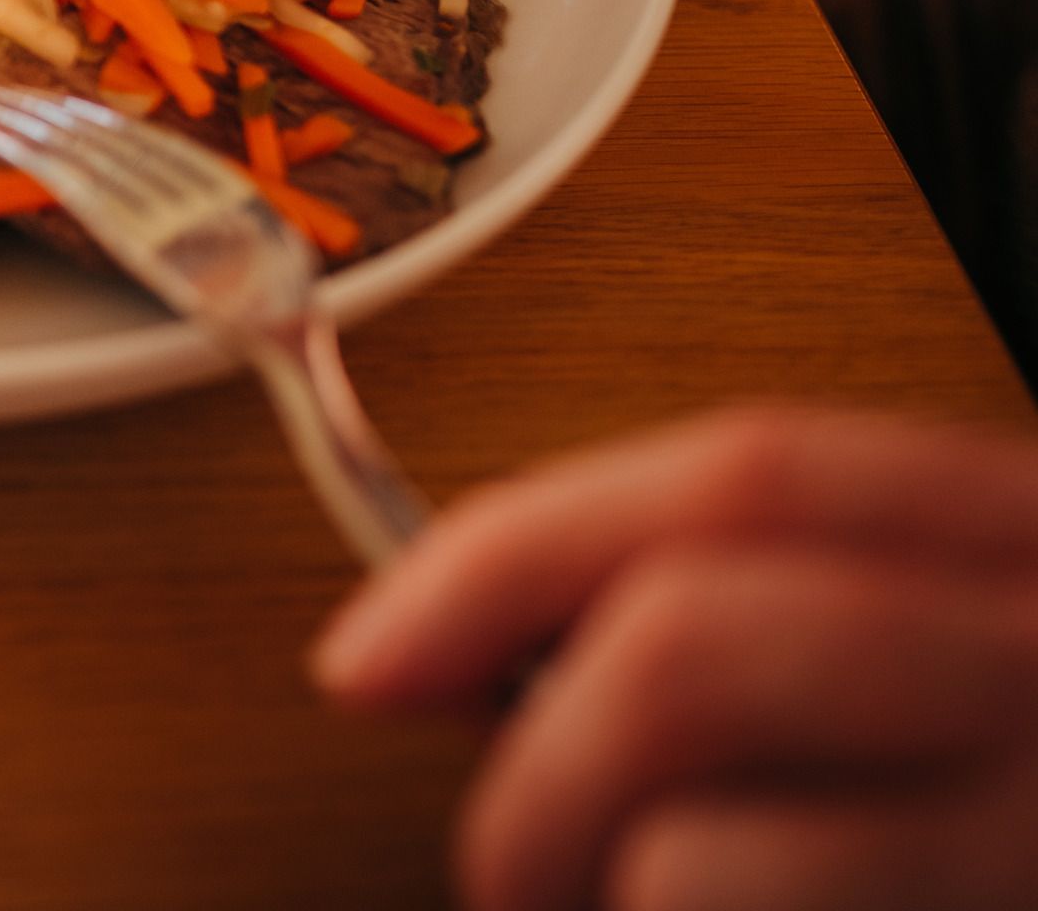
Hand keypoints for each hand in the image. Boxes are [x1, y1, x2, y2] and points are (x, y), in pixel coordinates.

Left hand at [313, 406, 1037, 910]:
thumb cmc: (1010, 798)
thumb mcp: (946, 662)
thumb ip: (758, 624)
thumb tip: (453, 661)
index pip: (745, 475)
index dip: (515, 554)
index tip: (369, 656)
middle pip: (692, 650)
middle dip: (536, 779)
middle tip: (508, 874)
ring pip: (708, 866)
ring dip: (620, 904)